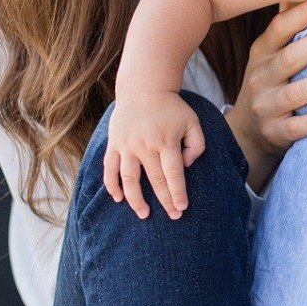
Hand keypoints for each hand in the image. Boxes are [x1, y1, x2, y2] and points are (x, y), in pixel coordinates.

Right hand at [103, 90, 204, 219]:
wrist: (144, 88)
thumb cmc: (172, 108)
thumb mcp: (193, 121)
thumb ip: (196, 145)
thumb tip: (186, 166)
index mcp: (166, 141)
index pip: (173, 174)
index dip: (178, 193)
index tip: (182, 208)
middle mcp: (145, 145)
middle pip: (155, 180)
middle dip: (165, 202)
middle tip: (173, 217)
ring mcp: (127, 145)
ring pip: (129, 179)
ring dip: (136, 200)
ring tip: (144, 214)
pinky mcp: (114, 143)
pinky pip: (109, 168)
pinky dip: (112, 185)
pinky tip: (118, 198)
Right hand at [223, 0, 306, 162]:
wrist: (248, 132)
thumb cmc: (270, 80)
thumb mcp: (270, 53)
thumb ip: (288, 24)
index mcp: (262, 53)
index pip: (279, 29)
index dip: (302, 15)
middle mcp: (261, 77)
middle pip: (289, 59)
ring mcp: (266, 106)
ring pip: (294, 93)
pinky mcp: (275, 133)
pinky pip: (295, 128)